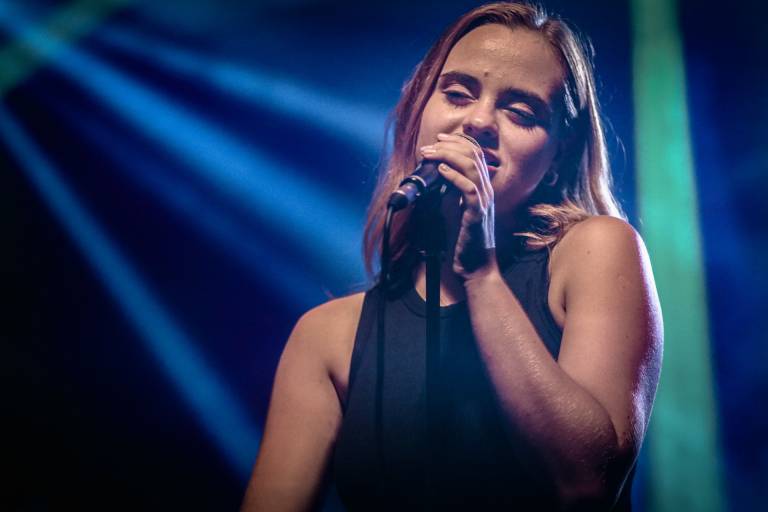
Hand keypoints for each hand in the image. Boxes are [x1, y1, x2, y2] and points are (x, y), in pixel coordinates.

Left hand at [419, 133, 496, 277]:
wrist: (475, 266)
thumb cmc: (464, 239)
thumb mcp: (454, 208)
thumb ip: (449, 191)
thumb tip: (434, 174)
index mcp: (482, 187)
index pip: (475, 154)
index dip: (458, 142)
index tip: (439, 139)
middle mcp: (486, 190)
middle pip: (474, 155)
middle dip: (449, 146)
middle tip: (429, 147)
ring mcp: (484, 201)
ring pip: (472, 167)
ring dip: (448, 157)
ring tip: (430, 155)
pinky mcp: (477, 213)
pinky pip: (468, 188)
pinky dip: (453, 176)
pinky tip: (440, 172)